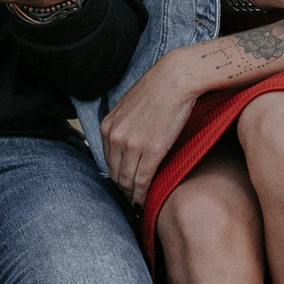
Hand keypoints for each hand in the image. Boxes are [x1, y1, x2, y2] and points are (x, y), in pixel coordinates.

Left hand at [101, 50, 201, 206]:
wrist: (176, 78)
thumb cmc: (158, 90)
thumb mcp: (130, 108)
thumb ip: (124, 127)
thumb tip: (129, 143)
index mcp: (107, 127)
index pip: (108, 161)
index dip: (116, 177)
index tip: (123, 187)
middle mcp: (115, 137)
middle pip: (115, 174)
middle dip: (122, 190)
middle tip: (131, 201)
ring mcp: (131, 145)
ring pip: (127, 180)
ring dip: (132, 196)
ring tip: (138, 205)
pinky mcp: (151, 150)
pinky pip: (142, 180)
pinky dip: (142, 195)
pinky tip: (144, 202)